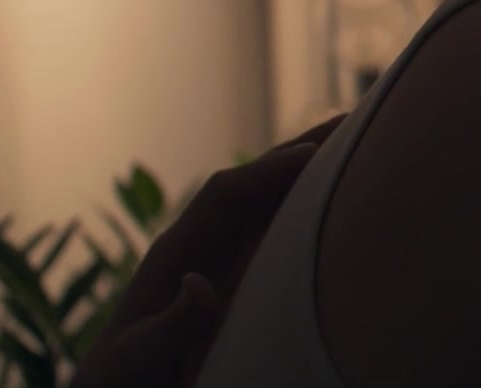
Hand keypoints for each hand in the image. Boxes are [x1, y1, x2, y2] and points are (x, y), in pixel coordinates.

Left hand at [68, 114, 347, 387]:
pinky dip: (307, 202)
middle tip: (354, 119)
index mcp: (175, 251)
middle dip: (299, 149)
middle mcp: (199, 240)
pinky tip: (340, 195)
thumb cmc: (122, 381)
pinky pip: (275, 226)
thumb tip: (201, 285)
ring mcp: (219, 252)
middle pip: (253, 181)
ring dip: (309, 169)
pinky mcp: (235, 271)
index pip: (225, 194)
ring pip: (269, 198)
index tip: (312, 153)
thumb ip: (170, 325)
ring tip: (359, 141)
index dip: (268, 170)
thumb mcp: (138, 358)